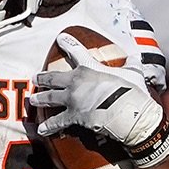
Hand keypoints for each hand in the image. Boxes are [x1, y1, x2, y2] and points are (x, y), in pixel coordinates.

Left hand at [33, 34, 162, 149]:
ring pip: (49, 98)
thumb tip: (136, 57)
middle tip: (34, 78)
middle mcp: (75, 82)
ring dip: (40, 98)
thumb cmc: (130, 90)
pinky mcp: (72, 116)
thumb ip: (131, 64)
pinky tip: (40, 129)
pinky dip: (48, 126)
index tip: (60, 38)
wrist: (126, 111)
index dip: (67, 43)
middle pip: (53, 78)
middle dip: (42, 77)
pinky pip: (56, 122)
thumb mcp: (133, 72)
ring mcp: (71, 99)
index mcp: (89, 67)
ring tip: (33, 100)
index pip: (76, 51)